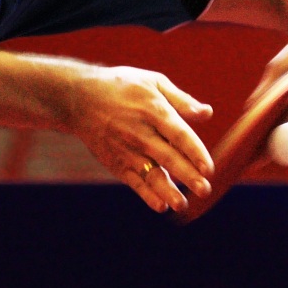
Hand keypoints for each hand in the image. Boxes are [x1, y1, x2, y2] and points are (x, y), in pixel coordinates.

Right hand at [68, 65, 213, 212]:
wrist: (79, 99)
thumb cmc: (123, 87)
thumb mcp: (153, 82)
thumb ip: (181, 100)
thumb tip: (207, 113)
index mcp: (153, 110)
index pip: (178, 134)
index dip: (194, 151)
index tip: (209, 168)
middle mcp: (139, 132)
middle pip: (167, 156)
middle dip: (186, 175)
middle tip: (204, 190)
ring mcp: (126, 149)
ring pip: (150, 173)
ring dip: (167, 190)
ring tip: (182, 205)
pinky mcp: (116, 162)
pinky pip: (133, 181)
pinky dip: (146, 194)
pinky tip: (161, 205)